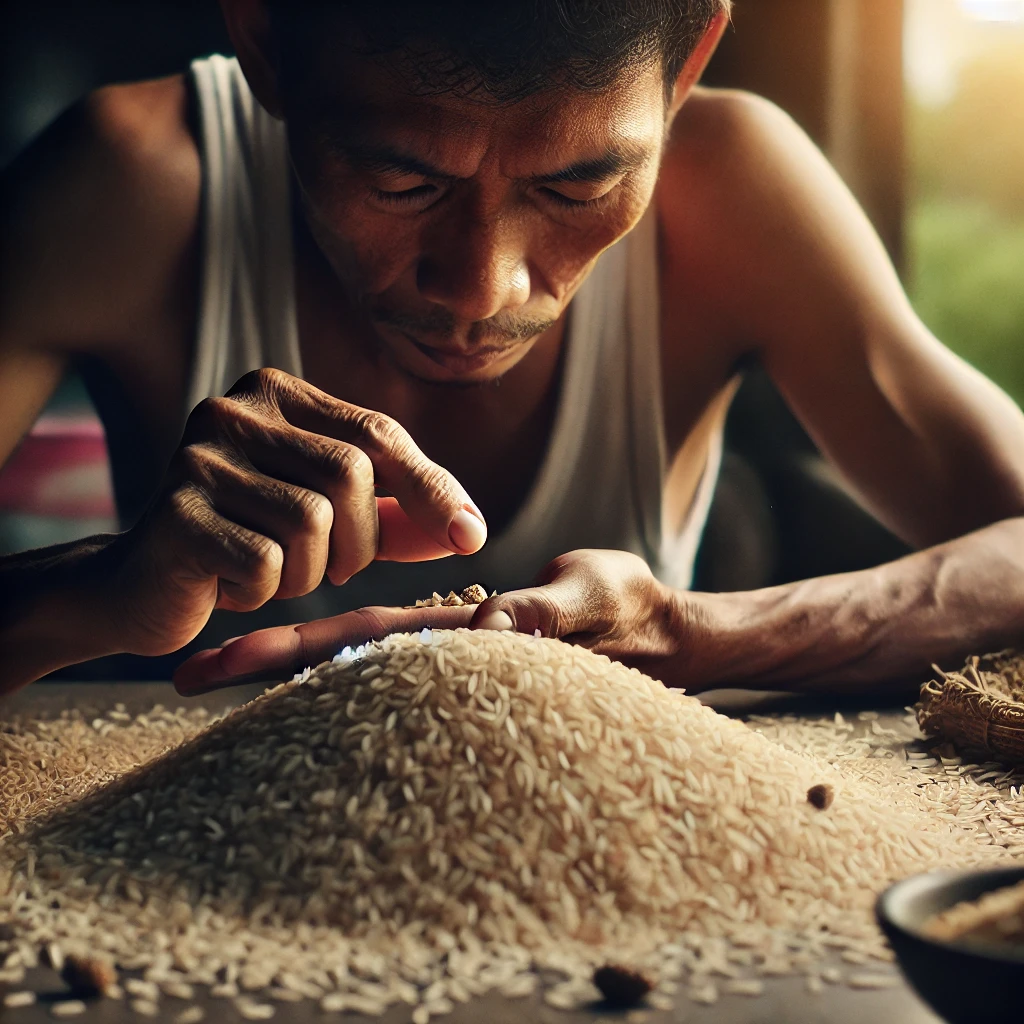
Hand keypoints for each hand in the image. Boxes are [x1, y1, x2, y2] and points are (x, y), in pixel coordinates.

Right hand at [102, 368, 486, 657]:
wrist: (141, 586)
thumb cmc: (247, 546)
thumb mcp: (329, 523)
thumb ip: (392, 518)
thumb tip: (467, 531)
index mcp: (276, 394)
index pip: (377, 433)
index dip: (431, 488)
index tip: (472, 539)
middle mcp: (232, 410)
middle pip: (349, 475)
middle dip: (359, 541)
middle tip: (333, 568)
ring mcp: (198, 458)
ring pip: (311, 522)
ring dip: (308, 571)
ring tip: (272, 573)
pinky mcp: (176, 514)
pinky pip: (266, 563)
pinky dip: (264, 591)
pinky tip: (230, 585)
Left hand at [173, 549, 688, 693]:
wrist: (658, 631)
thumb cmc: (630, 610)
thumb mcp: (595, 598)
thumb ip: (547, 609)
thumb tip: (490, 623)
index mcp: (462, 639)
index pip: (358, 647)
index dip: (284, 654)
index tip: (211, 664)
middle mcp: (446, 648)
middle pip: (341, 657)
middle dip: (263, 663)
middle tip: (182, 672)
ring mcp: (455, 647)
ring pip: (361, 654)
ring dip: (293, 659)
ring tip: (219, 662)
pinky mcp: (470, 638)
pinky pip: (399, 642)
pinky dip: (346, 647)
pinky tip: (309, 650)